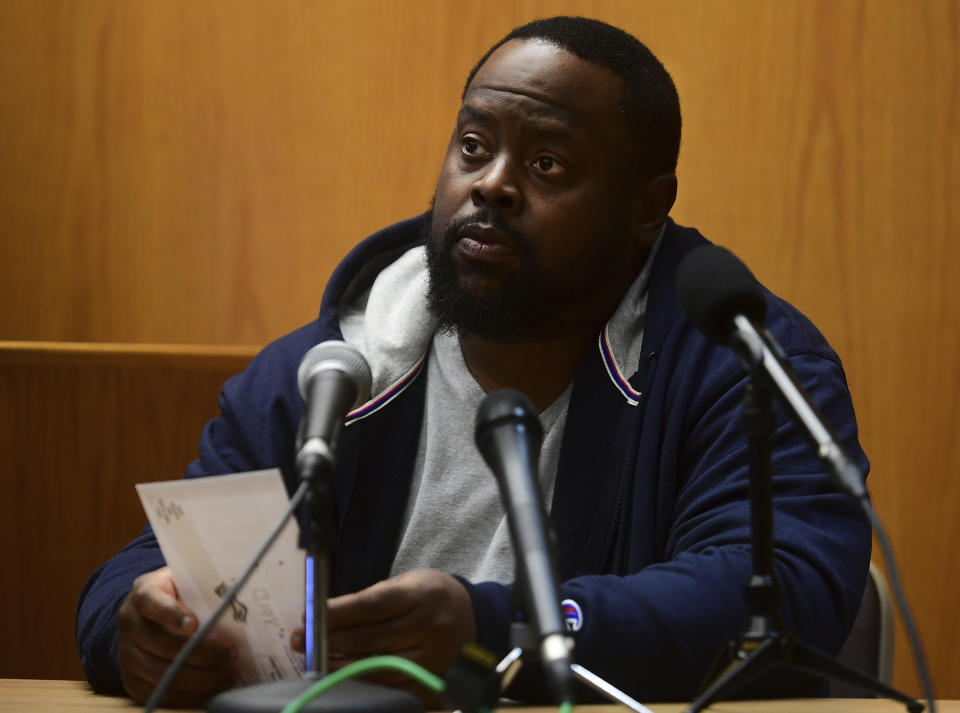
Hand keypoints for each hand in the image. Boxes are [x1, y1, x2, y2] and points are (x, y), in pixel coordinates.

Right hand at [116, 566, 236, 705]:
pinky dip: (189, 695)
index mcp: (143, 593)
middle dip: (200, 653)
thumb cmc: (181, 595)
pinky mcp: (132, 681)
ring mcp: (127, 655)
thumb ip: (205, 588)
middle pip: (160, 643)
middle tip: (231, 654)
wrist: (151, 615)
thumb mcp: (188, 581)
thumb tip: (239, 602)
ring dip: (199, 678)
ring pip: (160, 674)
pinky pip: (160, 694)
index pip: (150, 601)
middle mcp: (130, 624)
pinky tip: (213, 688)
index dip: (171, 614)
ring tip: (229, 675)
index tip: (195, 624)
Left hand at [290, 569, 475, 703]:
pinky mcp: (433, 685)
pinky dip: (363, 685)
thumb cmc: (431, 597)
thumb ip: (371, 600)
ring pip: (377, 669)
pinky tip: (343, 679)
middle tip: (300, 641)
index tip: (307, 616)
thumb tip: (324, 614)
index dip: (337, 613)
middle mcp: (430, 628)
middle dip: (330, 641)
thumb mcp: (407, 585)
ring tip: (316, 661)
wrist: (475, 618)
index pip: (373, 605)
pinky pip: (390, 690)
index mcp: (422, 595)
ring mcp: (433, 660)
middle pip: (371, 640)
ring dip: (340, 667)